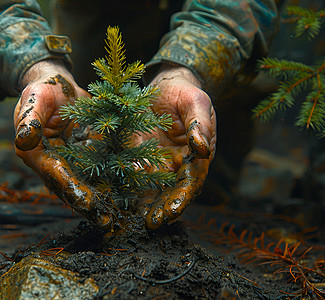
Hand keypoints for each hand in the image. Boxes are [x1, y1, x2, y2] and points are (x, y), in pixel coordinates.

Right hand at [13, 60, 112, 228]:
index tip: (88, 202)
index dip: (71, 189)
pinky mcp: (87, 158)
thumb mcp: (36, 98)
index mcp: (37, 154)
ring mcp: (71, 164)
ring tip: (119, 218)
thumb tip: (22, 140)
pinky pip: (100, 174)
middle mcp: (54, 164)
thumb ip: (29, 118)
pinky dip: (112, 186)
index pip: (55, 175)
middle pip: (71, 189)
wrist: (60, 88)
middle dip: (89, 206)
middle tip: (107, 221)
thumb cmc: (44, 90)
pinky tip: (128, 197)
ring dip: (101, 203)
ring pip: (86, 186)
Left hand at [139, 64, 216, 228]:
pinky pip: (135, 173)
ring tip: (136, 218)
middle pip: (173, 191)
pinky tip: (122, 198)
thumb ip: (200, 124)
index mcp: (197, 155)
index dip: (182, 198)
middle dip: (163, 208)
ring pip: (154, 187)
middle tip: (151, 223)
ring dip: (146, 203)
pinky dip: (130, 186)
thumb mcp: (196, 102)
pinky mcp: (140, 155)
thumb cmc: (185, 93)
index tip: (171, 211)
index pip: (192, 181)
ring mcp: (159, 161)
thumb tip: (202, 149)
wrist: (165, 85)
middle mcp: (179, 163)